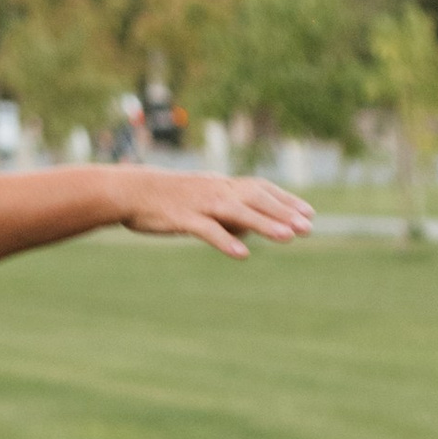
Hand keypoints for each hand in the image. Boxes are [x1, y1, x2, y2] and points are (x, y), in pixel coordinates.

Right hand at [116, 170, 315, 258]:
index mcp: (221, 185)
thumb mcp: (201, 201)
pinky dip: (225, 240)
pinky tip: (242, 254)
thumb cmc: (165, 197)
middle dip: (283, 213)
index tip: (309, 212)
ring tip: (288, 237)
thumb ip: (225, 214)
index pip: (260, 189)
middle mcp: (215, 190)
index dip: (285, 200)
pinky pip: (207, 230)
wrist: (129, 190)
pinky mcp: (182, 217)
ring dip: (264, 224)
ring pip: (238, 212)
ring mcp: (199, 203)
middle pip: (256, 199)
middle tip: (308, 227)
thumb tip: (247, 232)